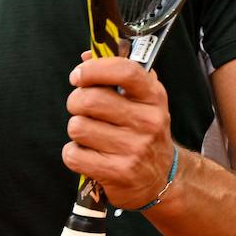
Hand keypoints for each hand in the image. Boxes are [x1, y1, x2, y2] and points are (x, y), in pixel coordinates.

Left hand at [62, 52, 176, 209]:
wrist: (162, 178)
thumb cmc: (142, 131)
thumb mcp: (141, 99)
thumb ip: (115, 74)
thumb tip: (86, 56)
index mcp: (154, 97)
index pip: (125, 71)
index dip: (93, 69)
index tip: (78, 76)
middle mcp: (148, 122)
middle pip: (90, 100)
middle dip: (75, 102)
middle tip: (81, 108)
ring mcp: (135, 150)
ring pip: (78, 127)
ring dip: (77, 130)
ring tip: (92, 135)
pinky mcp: (119, 174)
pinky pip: (74, 154)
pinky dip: (74, 154)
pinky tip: (90, 155)